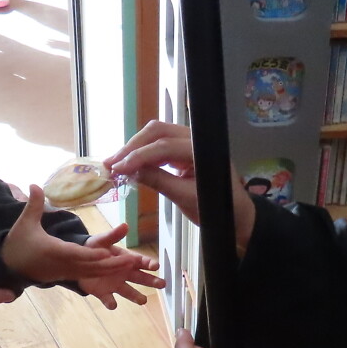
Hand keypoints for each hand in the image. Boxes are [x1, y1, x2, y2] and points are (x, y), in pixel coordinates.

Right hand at [1, 185, 125, 282]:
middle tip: (134, 261)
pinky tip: (118, 270)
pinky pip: (89, 277)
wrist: (9, 267)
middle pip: (92, 267)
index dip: (93, 255)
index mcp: (55, 251)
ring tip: (133, 265)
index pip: (77, 254)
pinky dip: (104, 274)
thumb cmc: (18, 244)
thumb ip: (34, 204)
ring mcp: (67, 273)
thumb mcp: (25, 223)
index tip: (108, 254)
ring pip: (93, 274)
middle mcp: (64, 265)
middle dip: (113, 265)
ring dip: (113, 270)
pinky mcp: (67, 276)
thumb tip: (34, 183)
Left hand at [76, 222, 164, 308]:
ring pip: (129, 292)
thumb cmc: (94, 248)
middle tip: (162, 284)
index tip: (156, 266)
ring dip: (136, 296)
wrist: (79, 260)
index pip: (141, 262)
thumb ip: (113, 235)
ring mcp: (115, 284)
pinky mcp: (104, 292)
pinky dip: (111, 303)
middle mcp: (124, 274)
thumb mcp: (102, 240)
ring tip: (143, 301)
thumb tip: (125, 225)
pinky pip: (108, 299)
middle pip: (141, 278)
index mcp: (126, 260)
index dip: (149, 264)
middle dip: (152, 281)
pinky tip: (113, 304)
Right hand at [105, 121, 255, 253]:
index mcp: (201, 149)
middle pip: (157, 132)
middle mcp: (195, 139)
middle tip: (111, 163)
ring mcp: (190, 142)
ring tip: (116, 163)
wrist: (235, 215)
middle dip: (132, 147)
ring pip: (157, 135)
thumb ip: (158, 181)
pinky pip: (160, 145)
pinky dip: (144, 153)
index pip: (163, 146)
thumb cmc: (214, 209)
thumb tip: (129, 171)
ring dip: (135, 148)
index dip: (138, 156)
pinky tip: (130, 164)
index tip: (117, 168)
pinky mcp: (184, 150)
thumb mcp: (184, 197)